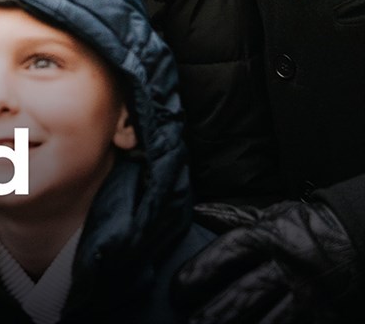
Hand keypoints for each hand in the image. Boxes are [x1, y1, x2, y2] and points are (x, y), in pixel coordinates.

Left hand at [174, 201, 362, 323]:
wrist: (358, 238)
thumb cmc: (304, 228)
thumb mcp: (268, 216)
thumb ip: (231, 218)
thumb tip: (196, 211)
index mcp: (265, 237)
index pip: (225, 254)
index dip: (198, 273)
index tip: (177, 290)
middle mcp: (283, 266)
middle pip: (243, 294)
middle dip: (215, 313)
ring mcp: (305, 294)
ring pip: (269, 321)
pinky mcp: (323, 315)